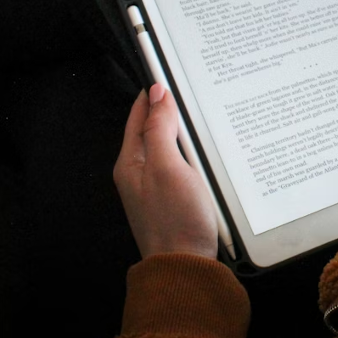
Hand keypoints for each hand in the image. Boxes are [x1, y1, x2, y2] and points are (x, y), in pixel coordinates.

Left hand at [114, 84, 217, 259]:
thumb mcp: (167, 166)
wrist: (185, 266)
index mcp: (130, 162)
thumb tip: (157, 94)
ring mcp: (156, 187)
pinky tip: (206, 152)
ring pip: (169, 147)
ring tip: (199, 113)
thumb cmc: (174, 219)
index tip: (167, 71)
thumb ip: (160, 128)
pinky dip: (192, 153)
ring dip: (183, 132)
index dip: (153, 93)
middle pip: (153, 130)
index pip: (139, 115)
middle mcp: (139, 173)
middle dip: (169, 109)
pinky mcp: (174, 199)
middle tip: (187, 87)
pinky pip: (181, 165)